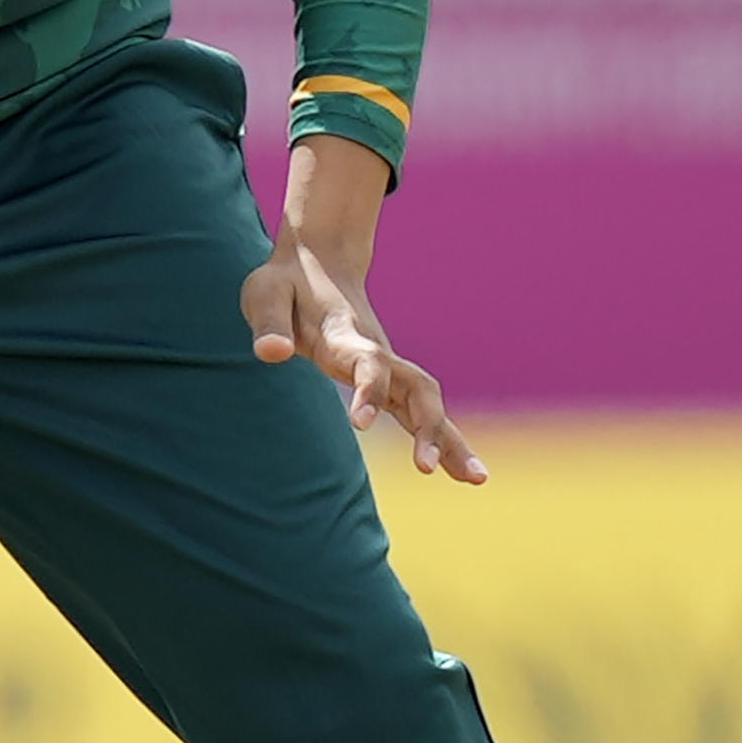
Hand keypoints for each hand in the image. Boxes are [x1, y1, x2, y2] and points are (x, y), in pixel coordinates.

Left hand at [241, 139, 485, 485]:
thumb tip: (272, 353)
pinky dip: (444, 441)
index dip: (369, 391)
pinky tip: (461, 473)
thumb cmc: (286, 282)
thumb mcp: (265, 293)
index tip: (358, 424)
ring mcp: (388, 367)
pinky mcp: (389, 380)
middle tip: (425, 469)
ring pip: (428, 404)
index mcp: (346, 336)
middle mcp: (376, 352)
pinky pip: (421, 413)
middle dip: (427, 428)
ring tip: (476, 480)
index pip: (370, 364)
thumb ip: (269, 323)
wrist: (320, 262)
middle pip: (416, 388)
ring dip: (450, 440)